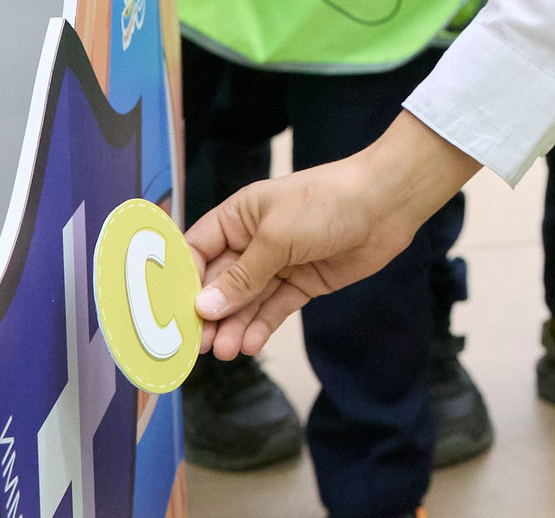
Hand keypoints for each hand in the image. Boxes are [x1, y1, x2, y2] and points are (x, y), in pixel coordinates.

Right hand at [189, 113, 475, 358]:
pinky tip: (248, 345)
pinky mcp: (303, 282)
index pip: (196, 251)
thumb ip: (241, 276)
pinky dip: (261, 326)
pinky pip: (275, 308)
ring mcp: (280, 263)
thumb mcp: (276, 236)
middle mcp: (254, 241)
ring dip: (233, 326)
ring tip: (223, 351)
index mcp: (239, 217)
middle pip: (219, 283)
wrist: (387, 204)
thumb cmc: (327, 203)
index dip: (181, 282)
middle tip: (196, 345)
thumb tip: (203, 307)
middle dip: (207, 313)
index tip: (167, 314)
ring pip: (246, 301)